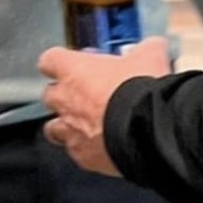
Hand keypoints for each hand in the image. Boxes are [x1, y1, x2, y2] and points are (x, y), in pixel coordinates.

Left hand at [38, 37, 171, 175]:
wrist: (149, 131)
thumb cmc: (141, 91)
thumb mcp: (148, 57)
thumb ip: (145, 49)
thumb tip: (154, 46)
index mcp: (73, 70)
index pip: (49, 60)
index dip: (60, 62)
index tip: (73, 64)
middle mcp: (65, 99)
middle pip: (49, 94)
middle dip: (64, 96)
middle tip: (86, 96)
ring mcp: (70, 129)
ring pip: (53, 128)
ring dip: (67, 126)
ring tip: (88, 127)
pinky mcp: (82, 156)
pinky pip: (76, 153)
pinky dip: (86, 151)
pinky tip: (102, 149)